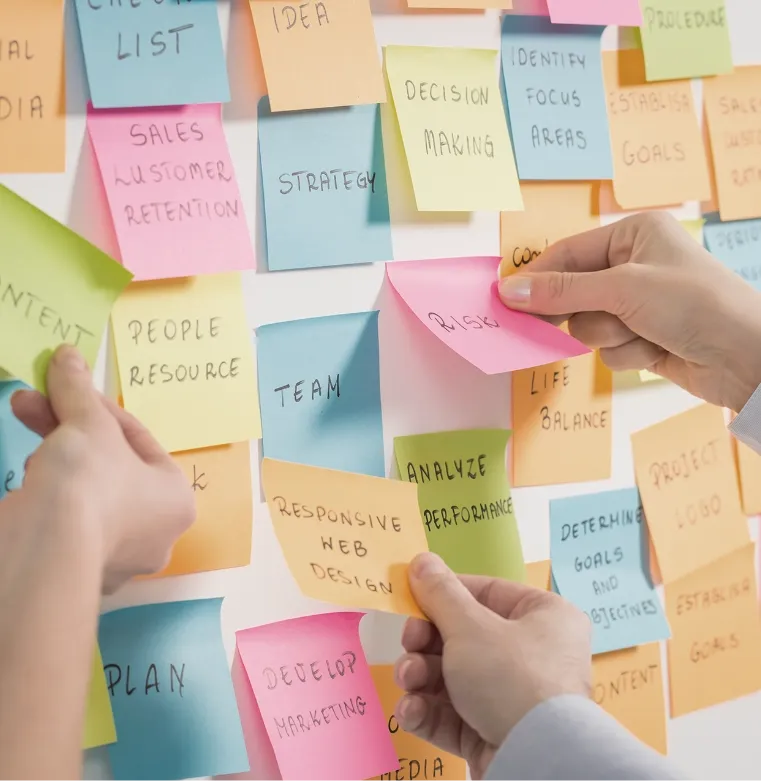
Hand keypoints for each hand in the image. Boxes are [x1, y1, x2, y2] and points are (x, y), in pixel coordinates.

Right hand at [8, 345, 194, 592]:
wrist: (45, 547)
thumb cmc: (91, 479)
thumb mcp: (87, 422)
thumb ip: (78, 390)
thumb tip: (68, 354)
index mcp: (177, 501)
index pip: (140, 442)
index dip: (101, 408)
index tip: (71, 387)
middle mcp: (155, 534)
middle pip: (109, 465)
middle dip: (68, 426)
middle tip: (34, 400)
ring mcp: (116, 557)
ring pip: (86, 490)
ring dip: (56, 453)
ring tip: (26, 423)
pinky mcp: (77, 568)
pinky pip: (67, 518)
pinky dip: (49, 491)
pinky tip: (30, 477)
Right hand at [394, 554, 590, 781]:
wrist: (537, 761)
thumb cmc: (512, 676)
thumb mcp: (469, 626)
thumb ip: (440, 594)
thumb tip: (422, 560)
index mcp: (545, 617)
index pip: (487, 593)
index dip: (446, 594)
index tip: (412, 595)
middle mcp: (535, 655)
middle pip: (464, 637)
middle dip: (426, 643)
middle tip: (408, 643)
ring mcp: (514, 698)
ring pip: (454, 677)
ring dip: (421, 677)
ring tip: (408, 680)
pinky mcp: (495, 734)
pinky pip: (455, 714)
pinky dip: (428, 711)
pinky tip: (411, 710)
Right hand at [497, 212, 760, 412]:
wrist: (747, 357)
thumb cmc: (694, 304)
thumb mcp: (622, 289)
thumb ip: (562, 291)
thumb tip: (509, 290)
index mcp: (634, 234)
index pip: (568, 253)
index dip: (539, 277)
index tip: (507, 299)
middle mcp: (634, 265)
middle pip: (574, 293)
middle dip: (587, 312)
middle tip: (588, 318)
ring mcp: (639, 304)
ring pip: (589, 326)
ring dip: (612, 336)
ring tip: (644, 333)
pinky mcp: (643, 336)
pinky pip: (608, 348)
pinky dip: (628, 354)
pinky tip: (657, 350)